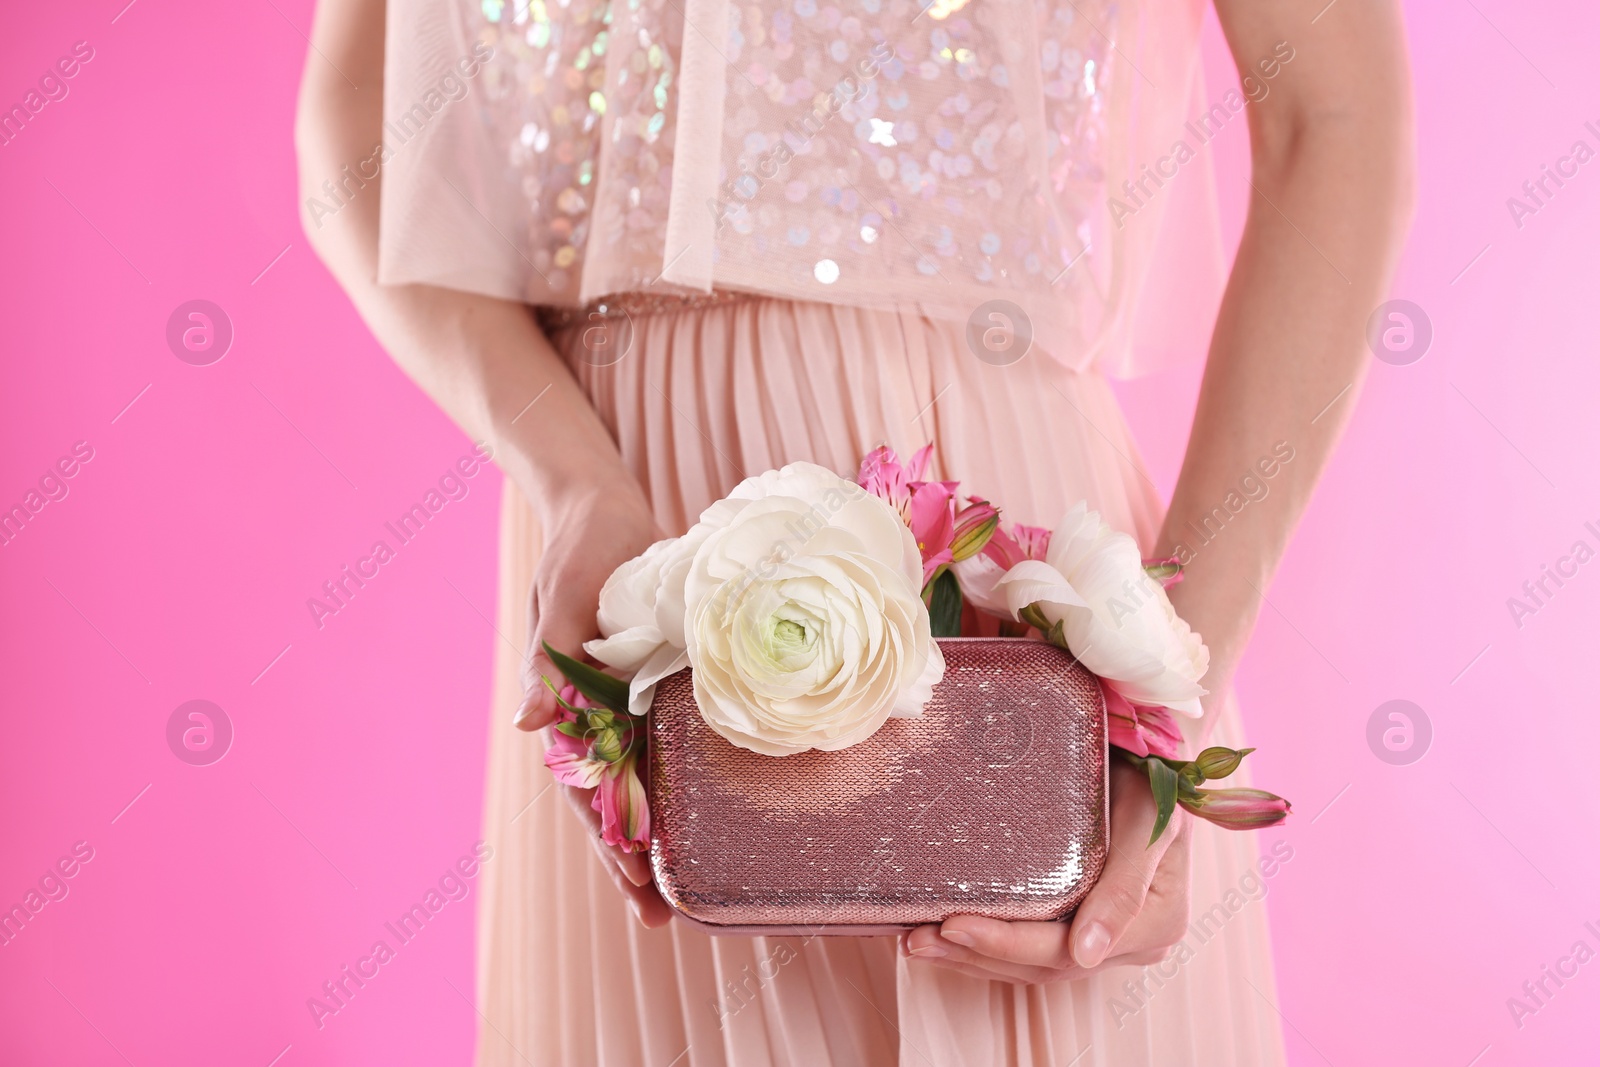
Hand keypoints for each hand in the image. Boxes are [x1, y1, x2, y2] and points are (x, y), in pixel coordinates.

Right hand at [512, 482, 673, 926]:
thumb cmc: (578, 550)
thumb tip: (529, 723)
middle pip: (616, 800)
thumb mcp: (562, 597)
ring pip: (645, 781)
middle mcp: (598, 712)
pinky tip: (715, 812)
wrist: (603, 508)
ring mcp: (628, 701)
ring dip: (662, 833)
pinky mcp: (656, 682)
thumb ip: (548, 660)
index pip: (587, 787)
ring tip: (693, 889)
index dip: (608, 837)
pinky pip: (670, 740)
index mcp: (569, 704)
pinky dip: (684, 781)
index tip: (635, 880)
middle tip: (666, 917)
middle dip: (634, 860)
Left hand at [903, 759, 1191, 981]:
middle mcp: (1131, 944)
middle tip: (914, 938)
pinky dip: (985, 944)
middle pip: (1042, 965)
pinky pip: (1030, 948)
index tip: (952, 925)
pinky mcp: (1081, 925)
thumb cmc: (1150, 776)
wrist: (1153, 756)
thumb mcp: (1146, 822)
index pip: (1066, 953)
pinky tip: (943, 934)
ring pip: (1031, 965)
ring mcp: (1106, 940)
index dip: (1006, 945)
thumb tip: (1087, 955)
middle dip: (975, 954)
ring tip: (914, 940)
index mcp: (1155, 925)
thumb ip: (1124, 889)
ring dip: (969, 957)